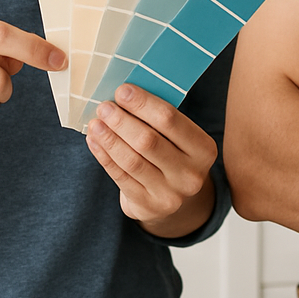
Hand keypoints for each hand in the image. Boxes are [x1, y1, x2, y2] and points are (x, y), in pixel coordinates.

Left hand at [85, 83, 217, 234]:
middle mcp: (190, 174)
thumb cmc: (174, 154)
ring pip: (132, 161)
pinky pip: (120, 177)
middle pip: (148, 141)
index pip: (170, 120)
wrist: (175, 198)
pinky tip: (95, 142)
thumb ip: (162, 119)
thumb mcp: (180, 138)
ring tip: (95, 123)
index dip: (143, 104)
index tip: (122, 90)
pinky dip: (104, 156)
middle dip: (122, 121)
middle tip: (104, 107)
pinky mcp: (146, 207)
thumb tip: (126, 93)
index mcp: (204, 149)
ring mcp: (169, 195)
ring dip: (109, 139)